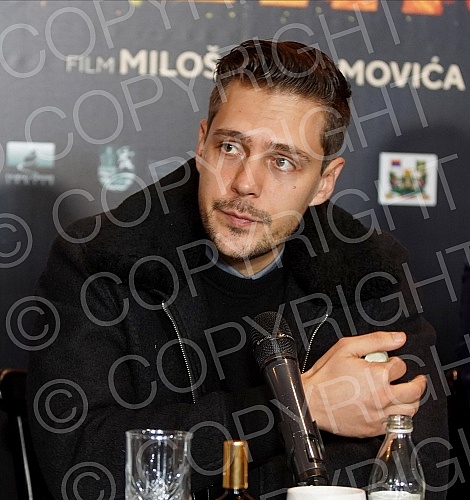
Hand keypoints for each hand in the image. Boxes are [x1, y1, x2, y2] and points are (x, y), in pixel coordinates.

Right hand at [300, 331, 426, 437]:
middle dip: (418, 382)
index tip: (388, 362)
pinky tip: (394, 409)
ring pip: (411, 410)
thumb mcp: (347, 347)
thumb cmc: (325, 375)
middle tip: (417, 379)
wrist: (310, 401)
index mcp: (378, 376)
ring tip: (407, 394)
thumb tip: (399, 338)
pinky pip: (398, 424)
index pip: (401, 366)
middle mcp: (383, 397)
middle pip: (414, 390)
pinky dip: (400, 416)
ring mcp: (379, 415)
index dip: (395, 362)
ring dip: (412, 400)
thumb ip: (376, 340)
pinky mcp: (373, 429)